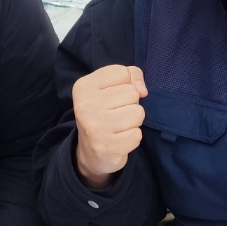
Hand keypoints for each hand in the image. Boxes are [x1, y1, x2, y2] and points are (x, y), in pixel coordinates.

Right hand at [72, 64, 147, 189]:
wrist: (91, 152)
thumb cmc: (105, 113)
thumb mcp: (111, 87)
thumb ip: (130, 75)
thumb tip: (142, 90)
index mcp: (84, 86)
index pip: (122, 73)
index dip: (125, 84)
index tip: (112, 97)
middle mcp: (86, 105)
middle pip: (132, 93)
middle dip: (130, 104)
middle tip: (115, 114)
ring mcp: (96, 127)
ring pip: (138, 113)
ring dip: (133, 121)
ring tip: (118, 126)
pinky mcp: (108, 147)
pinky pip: (137, 134)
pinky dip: (132, 138)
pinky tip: (119, 139)